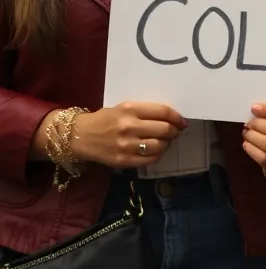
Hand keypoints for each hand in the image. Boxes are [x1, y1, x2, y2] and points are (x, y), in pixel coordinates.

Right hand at [72, 102, 186, 168]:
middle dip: (174, 131)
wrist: (79, 136)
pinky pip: (149, 160)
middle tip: (175, 132)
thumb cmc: (105, 119)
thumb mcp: (124, 108)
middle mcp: (128, 126)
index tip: (182, 121)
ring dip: (167, 144)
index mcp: (130, 109)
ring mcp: (126, 145)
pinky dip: (157, 155)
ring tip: (164, 141)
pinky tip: (155, 151)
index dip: (177, 117)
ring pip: (159, 145)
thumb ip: (146, 112)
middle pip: (164, 130)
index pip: (163, 112)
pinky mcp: (123, 160)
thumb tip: (172, 118)